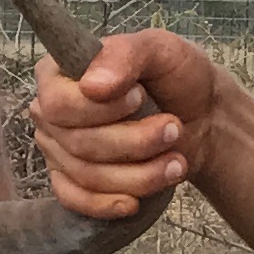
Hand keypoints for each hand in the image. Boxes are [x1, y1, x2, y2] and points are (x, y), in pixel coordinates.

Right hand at [32, 27, 218, 219]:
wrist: (202, 116)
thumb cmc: (175, 76)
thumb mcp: (158, 49)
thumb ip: (125, 55)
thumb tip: (92, 86)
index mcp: (58, 73)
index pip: (57, 103)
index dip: (99, 110)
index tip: (139, 97)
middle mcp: (51, 113)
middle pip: (77, 143)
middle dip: (132, 142)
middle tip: (173, 128)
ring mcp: (58, 150)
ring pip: (86, 175)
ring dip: (137, 174)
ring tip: (176, 163)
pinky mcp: (74, 182)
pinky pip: (77, 202)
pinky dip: (107, 205)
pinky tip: (135, 202)